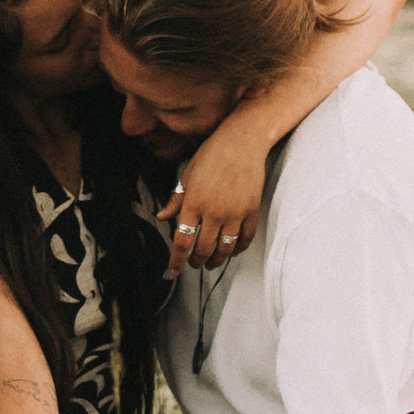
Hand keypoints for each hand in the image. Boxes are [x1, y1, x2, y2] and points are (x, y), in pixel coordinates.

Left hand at [158, 128, 271, 275]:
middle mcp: (214, 212)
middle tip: (193, 264)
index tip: (174, 271)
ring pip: (225, 249)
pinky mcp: (251, 211)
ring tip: (210, 262)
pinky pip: (245, 239)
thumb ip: (176, 200)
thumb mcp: (187, 176)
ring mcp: (235, 213)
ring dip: (216, 260)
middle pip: (203, 250)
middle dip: (196, 261)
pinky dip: (237, 250)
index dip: (177, 260)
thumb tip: (162, 217)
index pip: (182, 241)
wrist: (242, 142)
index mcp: (193, 203)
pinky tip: (231, 251)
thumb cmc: (211, 155)